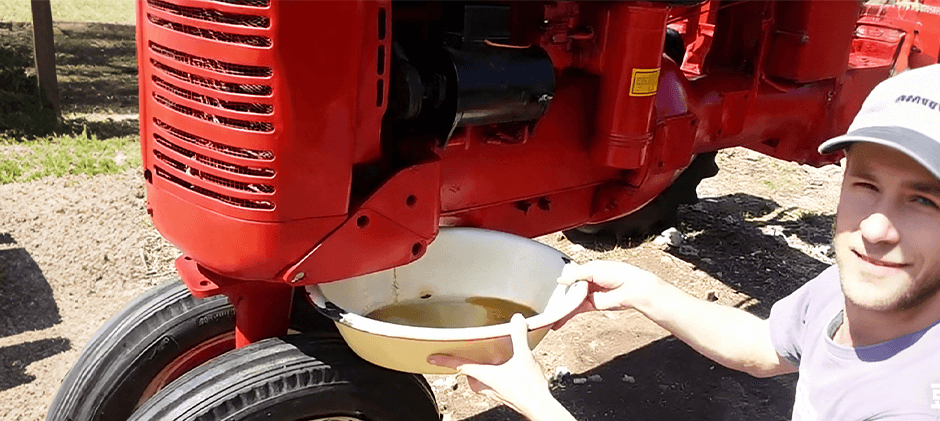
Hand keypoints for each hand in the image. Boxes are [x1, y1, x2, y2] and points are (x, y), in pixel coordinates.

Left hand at [428, 314, 555, 417]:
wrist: (540, 407)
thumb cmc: (528, 388)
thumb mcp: (524, 357)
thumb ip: (518, 336)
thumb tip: (516, 320)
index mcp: (485, 375)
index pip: (460, 366)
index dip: (444, 360)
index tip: (431, 358)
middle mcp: (486, 386)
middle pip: (469, 375)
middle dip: (467, 365)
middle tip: (465, 356)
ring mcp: (495, 393)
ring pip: (481, 381)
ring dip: (483, 371)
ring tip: (491, 360)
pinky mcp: (504, 396)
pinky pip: (493, 385)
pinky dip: (495, 376)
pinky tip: (508, 371)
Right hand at [554, 260, 661, 328]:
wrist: (632, 288)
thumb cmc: (617, 273)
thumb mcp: (592, 268)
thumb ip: (574, 274)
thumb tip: (560, 280)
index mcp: (587, 270)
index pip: (570, 275)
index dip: (561, 281)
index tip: (550, 287)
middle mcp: (587, 282)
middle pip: (569, 289)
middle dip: (558, 296)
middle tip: (547, 302)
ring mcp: (589, 294)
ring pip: (571, 301)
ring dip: (561, 308)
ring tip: (550, 315)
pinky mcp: (592, 305)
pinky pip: (577, 310)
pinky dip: (567, 315)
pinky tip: (559, 319)